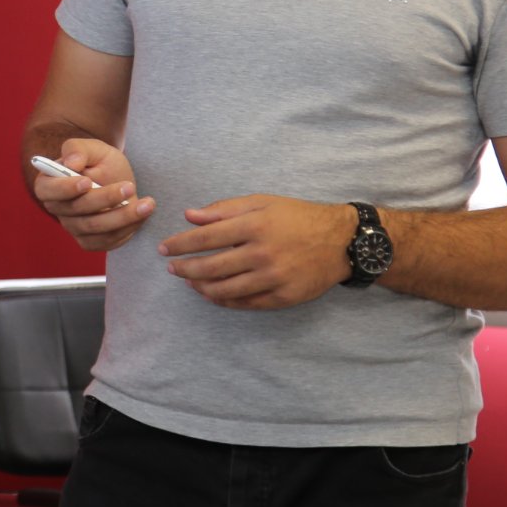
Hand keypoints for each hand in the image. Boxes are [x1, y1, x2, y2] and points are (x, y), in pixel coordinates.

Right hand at [32, 139, 155, 251]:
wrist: (116, 178)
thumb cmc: (100, 161)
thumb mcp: (92, 148)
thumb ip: (78, 149)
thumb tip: (71, 162)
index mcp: (49, 184)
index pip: (47, 190)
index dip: (65, 188)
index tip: (86, 181)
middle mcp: (57, 209)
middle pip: (77, 210)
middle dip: (106, 199)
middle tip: (130, 186)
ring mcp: (73, 228)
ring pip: (96, 227)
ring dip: (123, 216)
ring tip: (147, 204)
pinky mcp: (90, 241)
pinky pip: (107, 241)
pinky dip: (127, 230)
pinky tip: (142, 216)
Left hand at [157, 195, 355, 309]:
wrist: (342, 241)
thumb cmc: (298, 217)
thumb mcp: (263, 203)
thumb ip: (225, 209)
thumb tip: (189, 216)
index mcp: (255, 226)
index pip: (206, 237)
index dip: (180, 244)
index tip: (165, 248)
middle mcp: (262, 253)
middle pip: (211, 267)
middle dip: (184, 268)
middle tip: (171, 268)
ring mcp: (273, 278)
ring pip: (225, 290)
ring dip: (200, 287)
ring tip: (189, 281)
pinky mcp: (283, 297)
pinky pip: (245, 303)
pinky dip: (224, 301)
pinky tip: (212, 294)